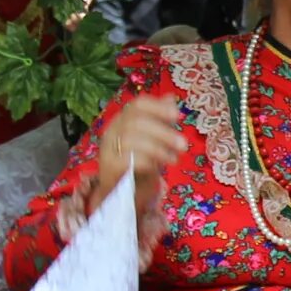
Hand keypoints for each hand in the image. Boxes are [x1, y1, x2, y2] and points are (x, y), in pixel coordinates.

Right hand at [87, 97, 189, 218]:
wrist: (120, 191)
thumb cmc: (138, 161)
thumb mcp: (152, 139)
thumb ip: (159, 120)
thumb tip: (171, 99)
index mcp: (122, 120)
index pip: (137, 105)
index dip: (158, 108)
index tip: (178, 115)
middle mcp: (111, 131)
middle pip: (135, 122)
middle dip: (163, 132)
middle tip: (183, 144)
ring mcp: (108, 149)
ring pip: (131, 140)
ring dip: (158, 148)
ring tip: (174, 158)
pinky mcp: (109, 167)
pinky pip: (128, 160)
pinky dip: (147, 161)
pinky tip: (158, 167)